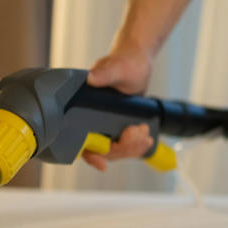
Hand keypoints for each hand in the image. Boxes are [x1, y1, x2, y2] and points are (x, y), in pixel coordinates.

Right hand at [82, 35, 155, 170]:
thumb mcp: (116, 68)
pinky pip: (124, 144)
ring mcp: (105, 125)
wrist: (137, 62)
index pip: (80, 140)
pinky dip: (135, 146)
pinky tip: (146, 140)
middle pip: (103, 149)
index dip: (90, 154)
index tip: (101, 164)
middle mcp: (90, 120)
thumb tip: (91, 78)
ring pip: (115, 150)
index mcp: (81, 108)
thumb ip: (105, 72)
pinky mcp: (117, 126)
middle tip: (140, 131)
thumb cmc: (125, 62)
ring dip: (132, 147)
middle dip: (124, 146)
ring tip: (145, 134)